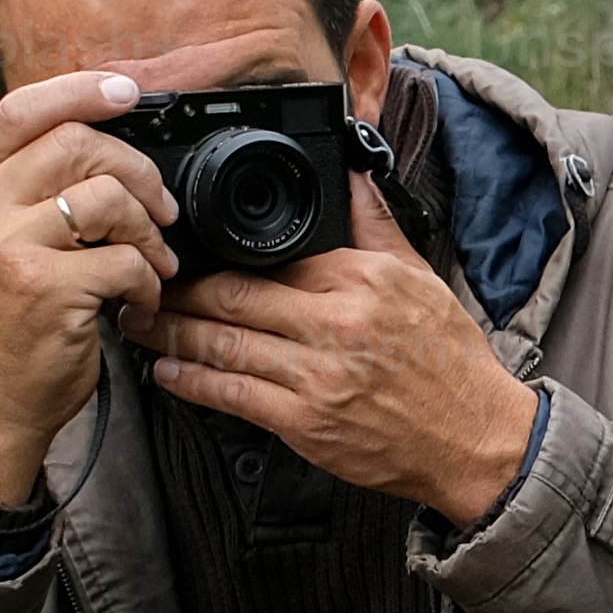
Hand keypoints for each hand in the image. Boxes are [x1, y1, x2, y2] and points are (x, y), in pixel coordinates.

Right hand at [0, 61, 216, 506]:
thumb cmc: (18, 324)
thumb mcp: (11, 244)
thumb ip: (40, 191)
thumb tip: (111, 136)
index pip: (20, 110)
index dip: (80, 90)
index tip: (129, 91)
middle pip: (76, 143)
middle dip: (138, 172)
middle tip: (163, 211)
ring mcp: (7, 247)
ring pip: (106, 196)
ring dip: (150, 231)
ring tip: (154, 264)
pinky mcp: (43, 286)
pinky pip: (124, 258)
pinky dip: (148, 281)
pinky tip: (138, 303)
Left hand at [145, 176, 541, 526]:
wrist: (476, 439)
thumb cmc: (450, 362)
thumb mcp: (420, 277)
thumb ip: (373, 224)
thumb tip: (348, 174)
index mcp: (361, 279)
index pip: (274, 255)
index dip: (219, 254)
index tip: (185, 250)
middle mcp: (336, 323)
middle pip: (233, 296)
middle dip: (176, 289)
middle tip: (141, 280)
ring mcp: (319, 376)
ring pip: (223, 344)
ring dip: (169, 333)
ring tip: (136, 320)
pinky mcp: (307, 424)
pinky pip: (233, 396)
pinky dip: (192, 381)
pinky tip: (167, 371)